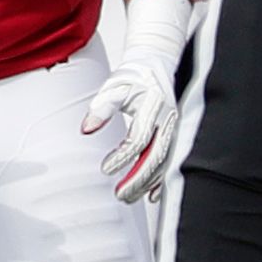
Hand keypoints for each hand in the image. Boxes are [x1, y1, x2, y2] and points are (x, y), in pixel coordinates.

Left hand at [80, 48, 180, 202]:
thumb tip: (86, 129)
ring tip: (129, 197)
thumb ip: (101, 108)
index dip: (122, 156)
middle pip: (155, 156)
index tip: (105, 169)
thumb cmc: (133, 76)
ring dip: (148, 182)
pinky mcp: (176, 134)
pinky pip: (172, 160)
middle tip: (120, 195)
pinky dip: (163, 179)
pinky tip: (152, 194)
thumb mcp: (114, 87)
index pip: (138, 139)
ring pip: (165, 162)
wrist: (157, 64)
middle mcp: (169, 120)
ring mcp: (175, 129)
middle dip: (138, 178)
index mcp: (154, 107)